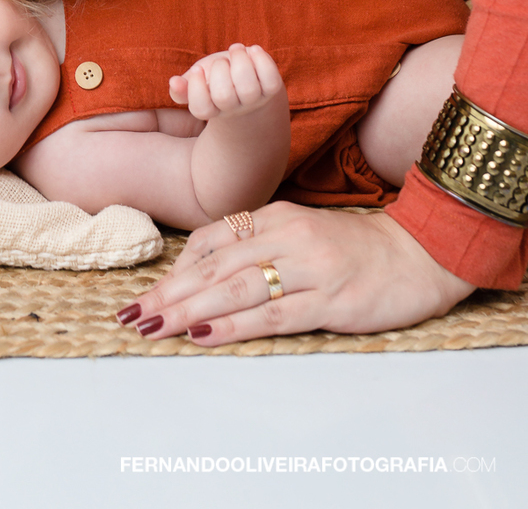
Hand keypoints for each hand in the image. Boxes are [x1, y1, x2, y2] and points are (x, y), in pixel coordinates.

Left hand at [117, 201, 471, 343]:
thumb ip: (260, 246)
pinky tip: (204, 334)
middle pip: (214, 266)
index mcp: (276, 216)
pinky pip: (272, 314)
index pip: (211, 240)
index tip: (147, 292)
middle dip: (169, 292)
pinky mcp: (329, 299)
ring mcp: (308, 267)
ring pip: (235, 288)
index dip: (176, 268)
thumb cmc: (355, 250)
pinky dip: (233, 325)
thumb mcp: (301, 235)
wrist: (419, 254)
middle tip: (132, 314)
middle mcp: (286, 236)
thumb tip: (207, 273)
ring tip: (154, 327)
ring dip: (188, 310)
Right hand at [170, 44, 285, 121]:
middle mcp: (234, 108)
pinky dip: (262, 59)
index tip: (198, 70)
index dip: (197, 87)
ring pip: (248, 87)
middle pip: (224, 96)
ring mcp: (255, 100)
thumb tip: (174, 82)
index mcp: (212, 109)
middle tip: (221, 61)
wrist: (247, 85)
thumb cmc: (215, 82)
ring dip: (240, 61)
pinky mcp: (272, 89)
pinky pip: (271, 78)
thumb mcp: (196, 83)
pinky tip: (253, 50)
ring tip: (236, 50)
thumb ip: (183, 87)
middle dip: (219, 69)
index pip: (201, 108)